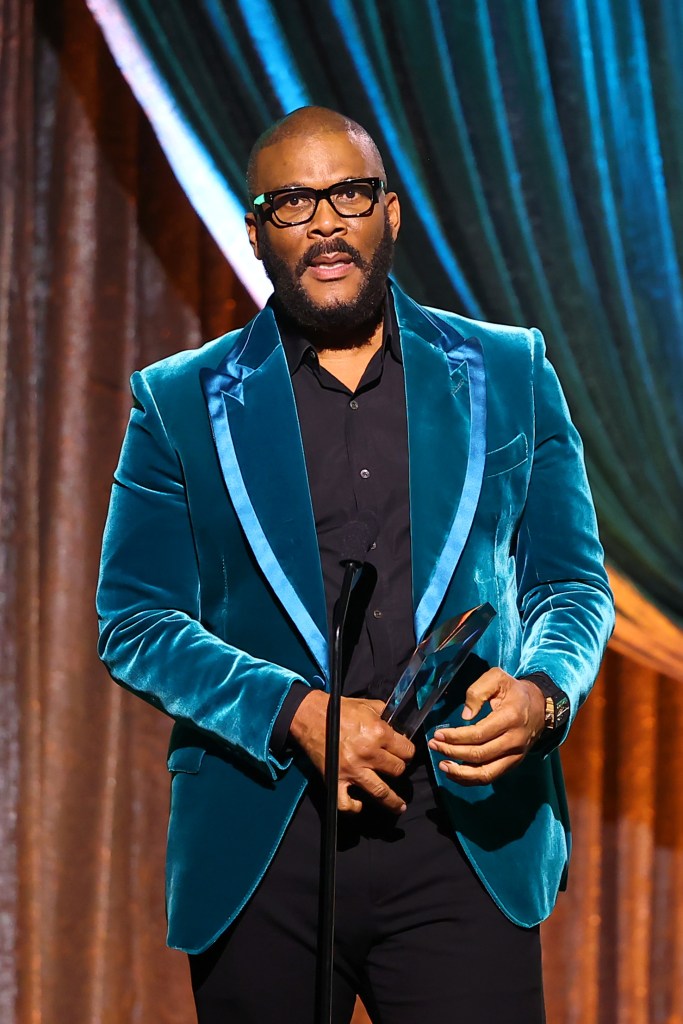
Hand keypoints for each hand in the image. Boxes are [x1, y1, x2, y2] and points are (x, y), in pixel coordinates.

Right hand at [289, 691, 414, 813]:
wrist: (311, 715)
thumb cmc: (339, 709)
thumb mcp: (368, 705)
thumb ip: (386, 715)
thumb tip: (398, 726)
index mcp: (378, 733)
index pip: (407, 750)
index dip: (408, 751)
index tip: (404, 753)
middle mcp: (368, 753)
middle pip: (397, 770)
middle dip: (399, 768)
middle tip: (395, 767)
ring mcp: (352, 770)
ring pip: (380, 792)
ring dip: (392, 801)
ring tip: (399, 807)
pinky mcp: (336, 779)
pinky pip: (345, 803)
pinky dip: (353, 807)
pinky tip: (359, 805)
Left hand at [427, 669, 545, 784]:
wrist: (539, 706)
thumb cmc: (514, 691)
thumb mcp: (497, 678)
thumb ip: (478, 691)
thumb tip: (466, 716)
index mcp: (510, 718)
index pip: (479, 734)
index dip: (456, 737)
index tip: (438, 734)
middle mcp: (514, 740)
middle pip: (479, 755)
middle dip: (452, 752)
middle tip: (434, 745)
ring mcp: (515, 755)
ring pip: (486, 773)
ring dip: (460, 772)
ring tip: (442, 765)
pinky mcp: (513, 763)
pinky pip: (490, 776)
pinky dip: (471, 779)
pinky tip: (455, 773)